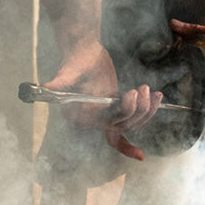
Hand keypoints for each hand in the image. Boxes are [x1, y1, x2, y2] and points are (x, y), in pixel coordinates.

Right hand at [44, 43, 160, 159]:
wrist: (83, 49)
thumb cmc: (75, 59)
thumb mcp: (68, 71)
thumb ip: (59, 82)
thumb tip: (46, 87)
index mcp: (80, 115)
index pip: (104, 127)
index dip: (122, 143)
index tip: (140, 155)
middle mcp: (93, 119)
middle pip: (122, 124)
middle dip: (137, 110)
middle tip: (141, 90)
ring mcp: (106, 114)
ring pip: (132, 122)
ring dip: (146, 109)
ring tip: (152, 91)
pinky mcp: (116, 106)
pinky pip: (135, 115)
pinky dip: (148, 108)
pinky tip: (158, 96)